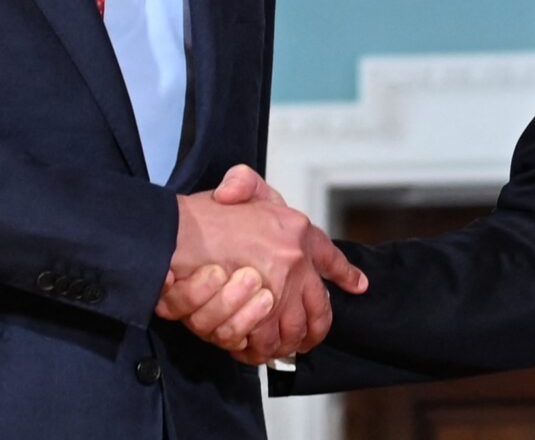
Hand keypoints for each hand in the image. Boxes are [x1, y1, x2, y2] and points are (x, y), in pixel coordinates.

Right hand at [157, 166, 366, 364]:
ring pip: (295, 329)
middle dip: (316, 328)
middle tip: (310, 337)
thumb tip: (251, 196)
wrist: (177, 233)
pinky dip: (262, 351)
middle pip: (319, 308)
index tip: (357, 285)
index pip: (331, 257)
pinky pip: (269, 341)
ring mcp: (280, 288)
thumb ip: (248, 184)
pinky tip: (256, 350)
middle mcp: (296, 260)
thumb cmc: (204, 214)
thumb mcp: (239, 186)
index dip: (344, 274)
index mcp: (297, 230)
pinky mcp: (259, 312)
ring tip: (284, 347)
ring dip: (290, 343)